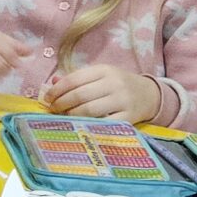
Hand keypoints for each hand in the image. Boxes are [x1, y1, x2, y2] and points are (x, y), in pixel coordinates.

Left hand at [43, 65, 161, 121]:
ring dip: (72, 115)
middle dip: (61, 104)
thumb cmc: (118, 85)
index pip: (74, 79)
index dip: (57, 90)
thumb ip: (77, 78)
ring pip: (89, 110)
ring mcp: (122, 101)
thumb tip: (53, 82)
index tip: (47, 98)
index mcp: (104, 70)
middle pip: (80, 95)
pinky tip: (81, 126)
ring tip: (64, 117)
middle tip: (53, 110)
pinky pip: (104, 124)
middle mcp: (114, 84)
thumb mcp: (100, 76)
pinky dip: (89, 126)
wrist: (149, 95)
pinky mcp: (128, 118)